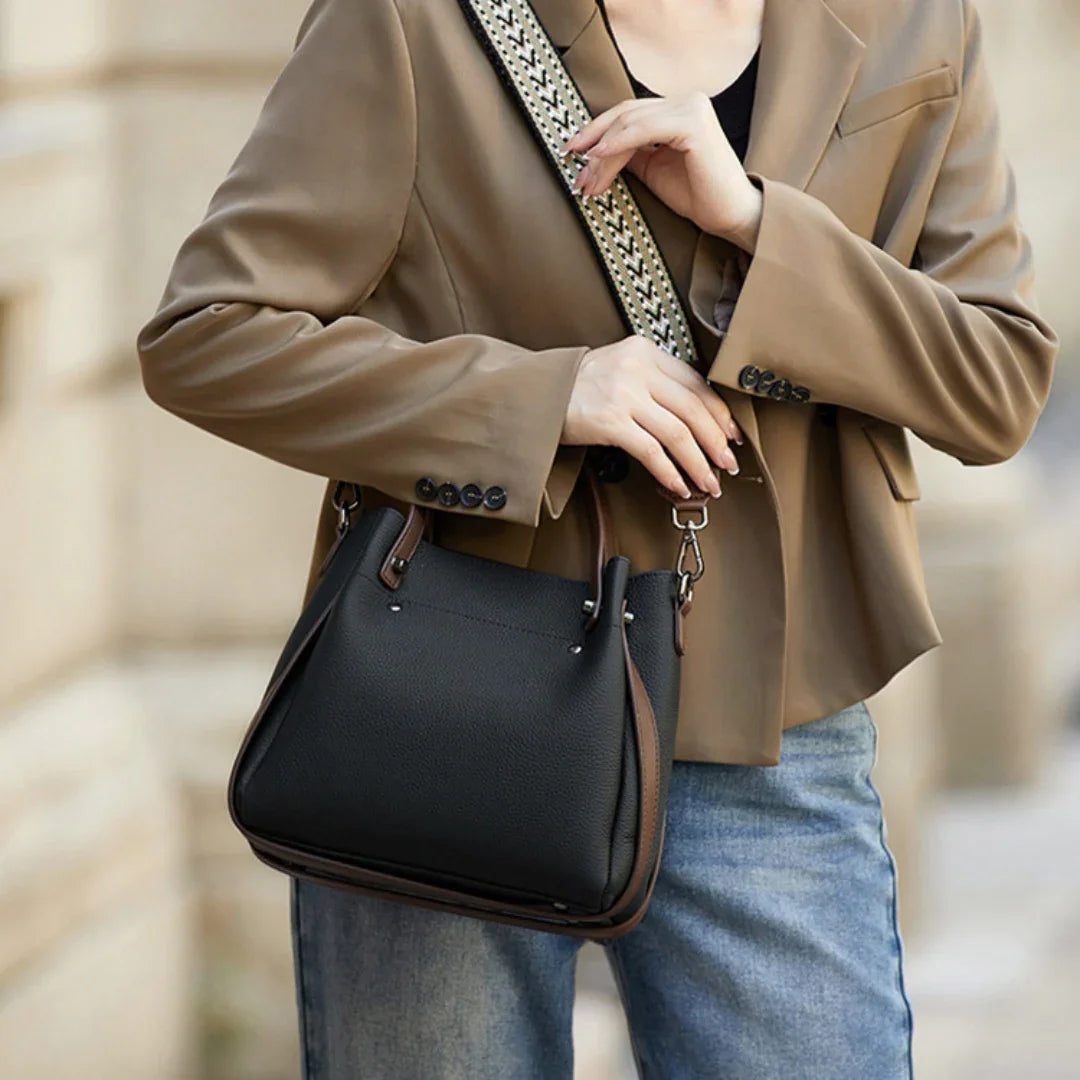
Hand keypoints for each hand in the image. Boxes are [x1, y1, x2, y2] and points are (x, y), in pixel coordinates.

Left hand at [559, 92, 762, 250]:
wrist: (730, 215)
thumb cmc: (697, 195)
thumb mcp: (653, 169)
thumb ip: (629, 153)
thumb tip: (593, 151)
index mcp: (678, 109)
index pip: (628, 113)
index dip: (596, 131)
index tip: (572, 153)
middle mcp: (686, 101)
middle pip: (625, 115)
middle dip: (593, 143)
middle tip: (574, 171)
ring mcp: (691, 108)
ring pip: (629, 125)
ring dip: (601, 153)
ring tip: (586, 180)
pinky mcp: (693, 124)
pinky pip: (643, 130)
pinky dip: (617, 143)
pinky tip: (599, 157)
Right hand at [561, 334, 742, 497]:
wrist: (536, 394)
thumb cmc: (579, 387)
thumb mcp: (621, 368)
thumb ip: (655, 381)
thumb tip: (697, 419)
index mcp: (646, 352)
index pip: (696, 384)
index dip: (720, 414)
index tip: (732, 436)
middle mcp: (638, 369)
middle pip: (693, 409)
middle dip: (716, 443)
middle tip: (727, 465)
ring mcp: (623, 394)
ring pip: (677, 433)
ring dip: (698, 463)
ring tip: (708, 483)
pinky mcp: (609, 421)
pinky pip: (651, 451)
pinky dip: (669, 472)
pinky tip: (678, 485)